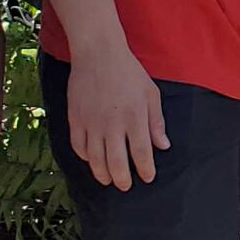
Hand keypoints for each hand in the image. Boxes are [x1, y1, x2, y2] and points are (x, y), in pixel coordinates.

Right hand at [67, 35, 167, 189]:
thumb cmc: (129, 72)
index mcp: (134, 117)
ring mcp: (91, 122)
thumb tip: (163, 146)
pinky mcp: (75, 118)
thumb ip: (156, 122)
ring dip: (102, 174)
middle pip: (116, 163)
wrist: (98, 54)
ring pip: (95, 159)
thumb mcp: (150, 94)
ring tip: (108, 179)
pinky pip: (78, 146)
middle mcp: (112, 123)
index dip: (145, 169)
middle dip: (122, 179)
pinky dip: (85, 158)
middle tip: (126, 186)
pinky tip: (92, 161)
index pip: (141, 153)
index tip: (148, 177)